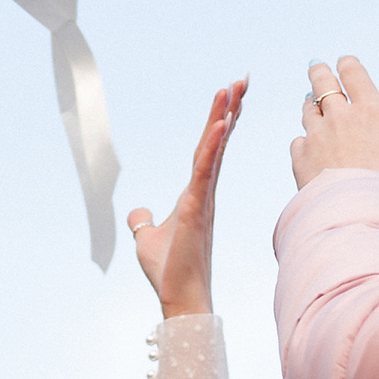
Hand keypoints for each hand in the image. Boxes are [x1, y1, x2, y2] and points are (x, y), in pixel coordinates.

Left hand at [127, 80, 241, 317]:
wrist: (180, 299)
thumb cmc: (170, 271)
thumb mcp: (147, 239)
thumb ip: (143, 221)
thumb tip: (137, 211)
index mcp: (195, 194)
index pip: (207, 150)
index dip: (218, 122)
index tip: (230, 96)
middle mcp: (205, 192)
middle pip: (217, 142)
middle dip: (229, 109)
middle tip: (241, 80)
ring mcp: (203, 199)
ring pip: (214, 150)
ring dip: (222, 117)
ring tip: (231, 88)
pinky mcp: (196, 208)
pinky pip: (204, 170)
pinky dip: (211, 146)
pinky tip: (220, 123)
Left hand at [289, 57, 378, 190]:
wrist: (360, 214)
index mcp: (373, 111)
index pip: (355, 75)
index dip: (348, 65)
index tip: (344, 62)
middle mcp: (341, 117)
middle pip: (323, 83)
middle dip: (319, 72)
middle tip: (317, 67)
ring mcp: (317, 135)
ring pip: (309, 111)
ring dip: (311, 105)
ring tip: (311, 103)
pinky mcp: (300, 157)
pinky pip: (299, 141)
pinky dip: (305, 141)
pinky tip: (307, 143)